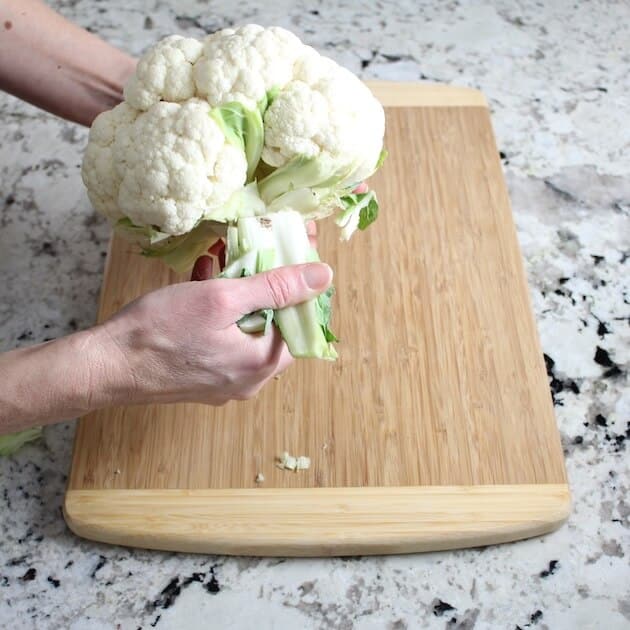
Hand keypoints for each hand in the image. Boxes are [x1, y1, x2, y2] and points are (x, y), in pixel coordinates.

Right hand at [97, 262, 331, 405]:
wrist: (106, 364)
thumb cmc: (161, 331)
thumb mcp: (222, 298)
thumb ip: (276, 287)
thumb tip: (323, 276)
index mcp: (261, 365)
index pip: (298, 323)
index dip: (295, 287)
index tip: (287, 257)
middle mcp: (248, 381)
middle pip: (270, 326)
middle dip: (261, 287)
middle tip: (252, 255)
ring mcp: (224, 383)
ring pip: (244, 330)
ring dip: (236, 295)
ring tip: (221, 262)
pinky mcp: (202, 378)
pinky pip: (222, 341)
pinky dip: (218, 313)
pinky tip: (203, 281)